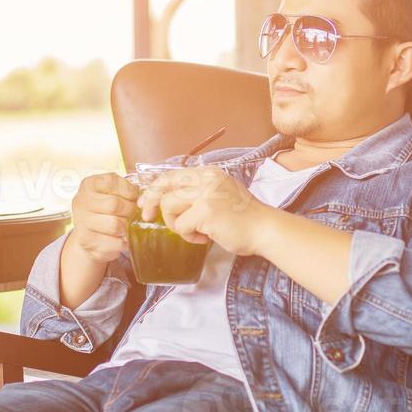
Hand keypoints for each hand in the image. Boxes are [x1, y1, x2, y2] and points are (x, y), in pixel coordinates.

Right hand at [67, 172, 139, 263]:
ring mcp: (81, 221)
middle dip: (130, 211)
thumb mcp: (114, 193)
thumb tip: (145, 201)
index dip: (129, 191)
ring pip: (114, 225)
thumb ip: (127, 190)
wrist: (90, 233)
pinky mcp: (86, 240)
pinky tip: (121, 239)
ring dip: (126, 228)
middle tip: (133, 215)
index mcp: (89, 184)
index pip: (112, 182)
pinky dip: (122, 242)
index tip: (133, 198)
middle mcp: (81, 201)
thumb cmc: (106, 209)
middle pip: (114, 205)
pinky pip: (113, 242)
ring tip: (126, 227)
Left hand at [137, 165, 272, 255]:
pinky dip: (189, 236)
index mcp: (209, 173)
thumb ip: (197, 192)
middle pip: (164, 187)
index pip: (172, 174)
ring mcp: (206, 193)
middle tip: (146, 215)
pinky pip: (180, 226)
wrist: (265, 229)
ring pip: (169, 206)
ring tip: (196, 232)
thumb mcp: (219, 194)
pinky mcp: (206, 211)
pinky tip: (205, 238)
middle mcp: (206, 178)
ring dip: (177, 224)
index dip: (156, 188)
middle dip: (152, 202)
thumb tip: (166, 199)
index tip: (146, 201)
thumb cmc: (243, 218)